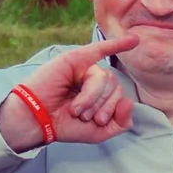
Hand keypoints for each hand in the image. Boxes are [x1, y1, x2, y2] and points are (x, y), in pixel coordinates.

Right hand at [0, 35, 139, 149]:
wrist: (37, 121)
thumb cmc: (65, 125)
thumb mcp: (100, 131)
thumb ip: (122, 122)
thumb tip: (129, 101)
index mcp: (101, 93)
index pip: (121, 96)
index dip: (113, 110)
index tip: (96, 121)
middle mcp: (93, 78)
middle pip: (115, 85)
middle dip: (102, 105)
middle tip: (84, 116)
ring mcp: (83, 67)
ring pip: (104, 78)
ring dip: (91, 98)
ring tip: (76, 108)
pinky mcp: (73, 60)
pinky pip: (99, 49)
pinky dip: (117, 44)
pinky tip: (135, 40)